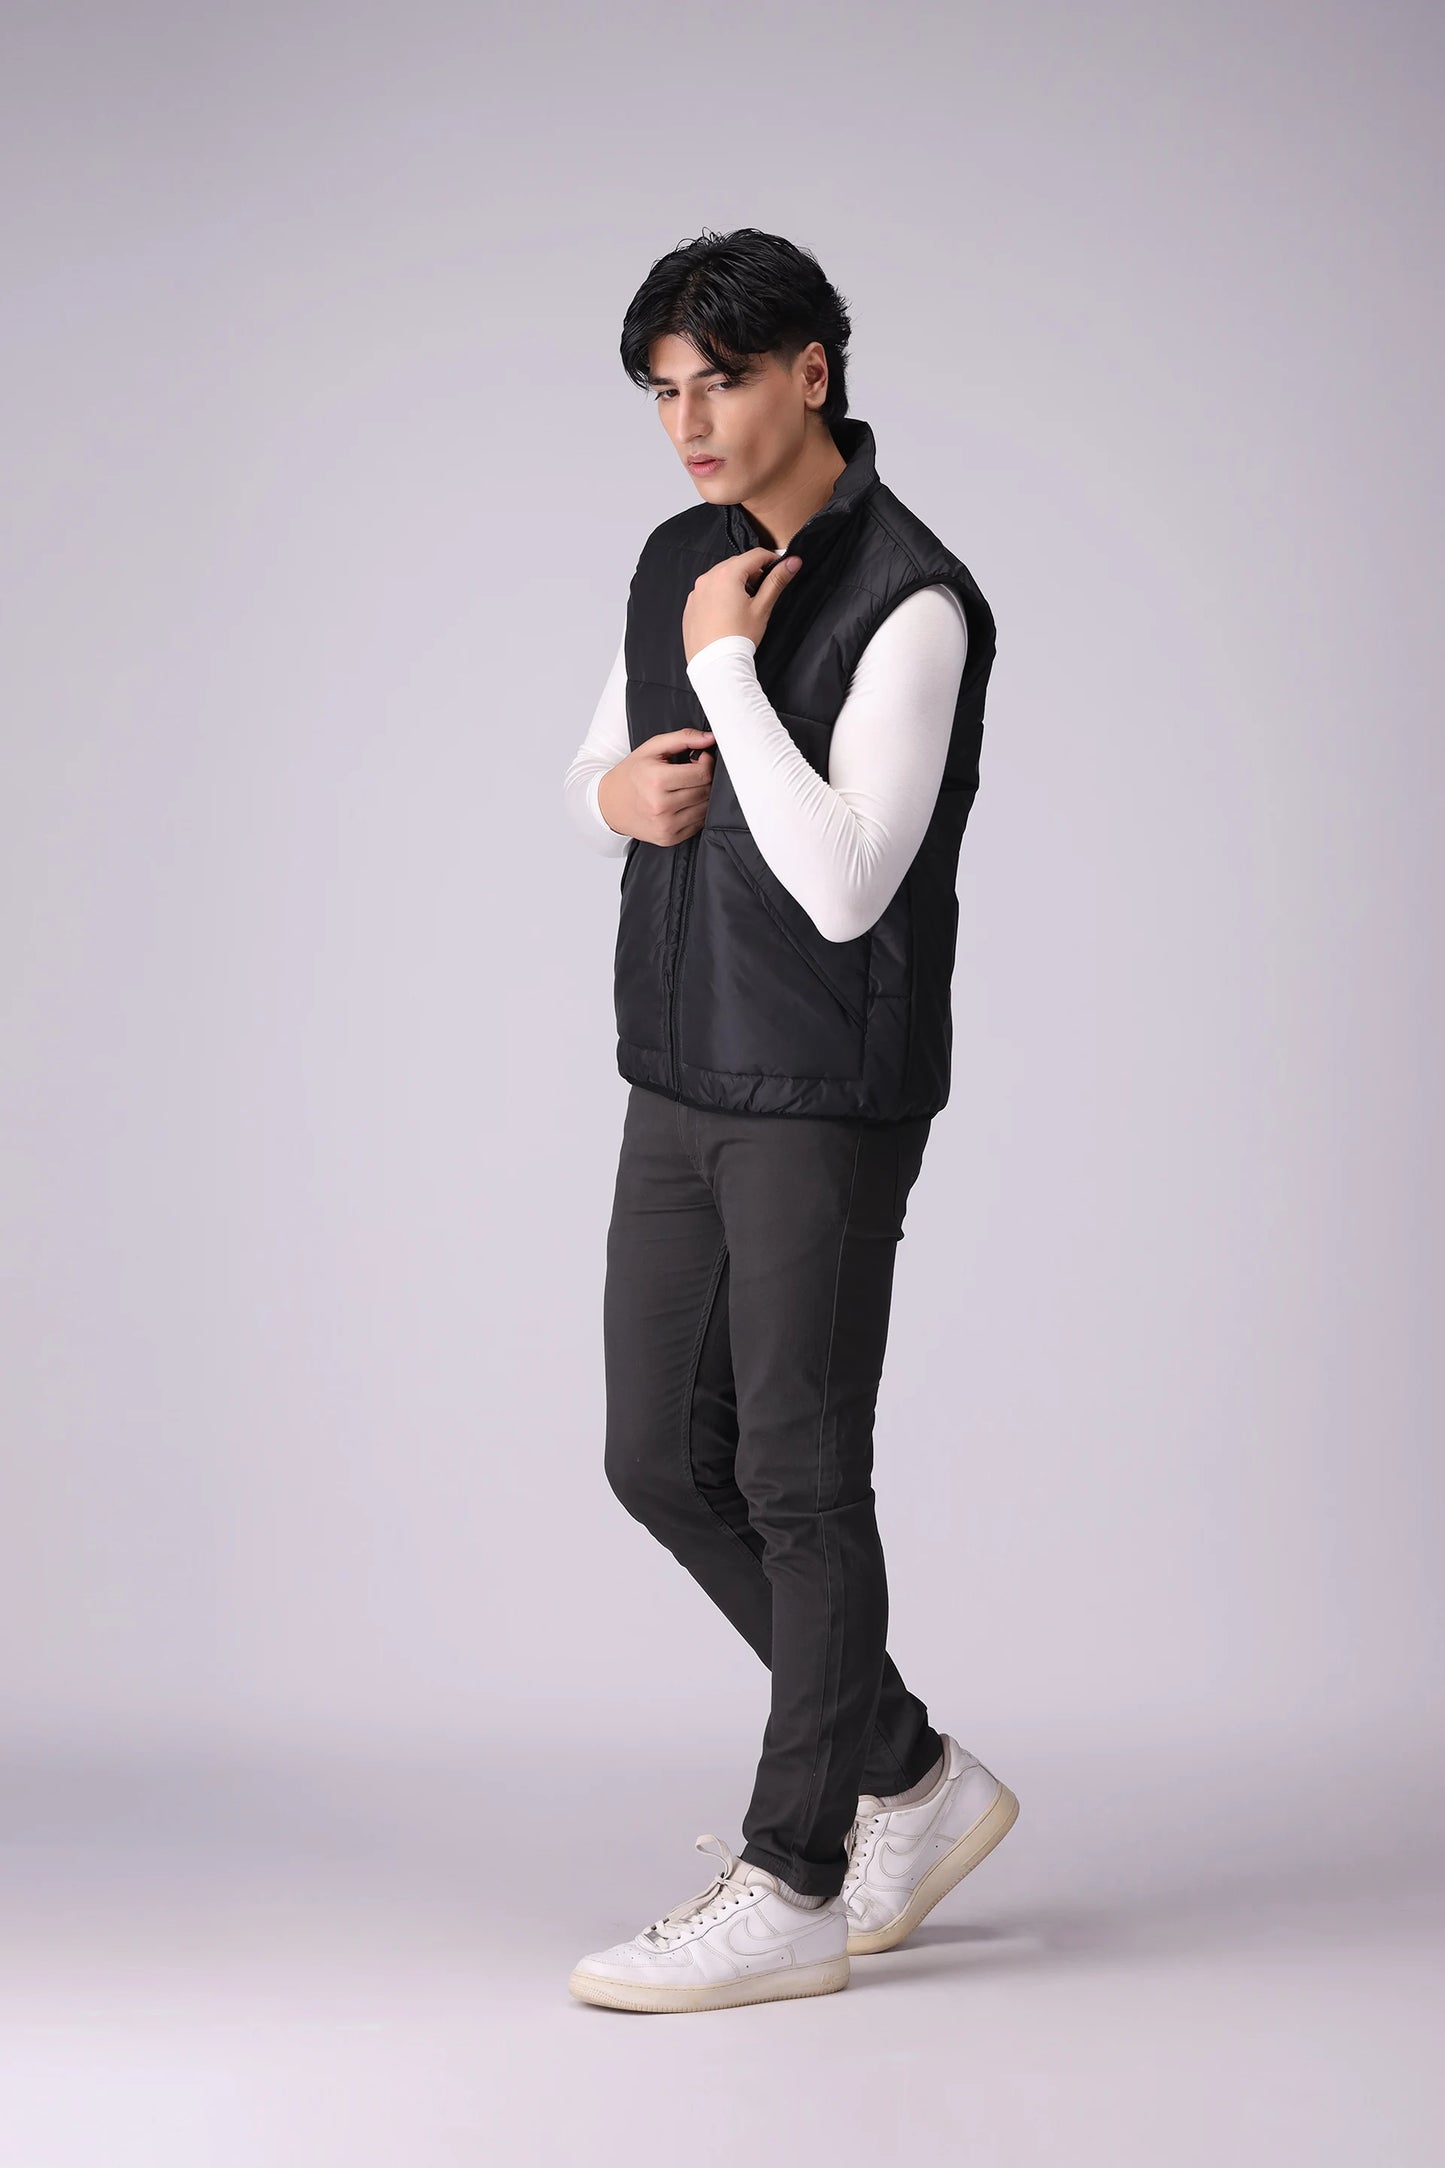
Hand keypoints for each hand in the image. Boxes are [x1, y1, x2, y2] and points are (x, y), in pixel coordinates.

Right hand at [597, 728, 716, 845]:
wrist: (609, 805)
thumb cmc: (631, 775)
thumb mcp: (652, 748)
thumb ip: (683, 738)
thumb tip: (709, 738)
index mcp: (656, 780)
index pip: (702, 774)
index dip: (706, 764)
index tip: (699, 760)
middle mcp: (661, 806)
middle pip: (705, 791)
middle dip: (703, 779)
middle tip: (689, 774)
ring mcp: (665, 825)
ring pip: (705, 809)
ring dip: (701, 797)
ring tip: (683, 788)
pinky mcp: (668, 838)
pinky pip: (698, 824)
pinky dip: (695, 812)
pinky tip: (681, 804)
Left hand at [682, 546, 801, 663]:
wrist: (715, 665)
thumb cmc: (739, 638)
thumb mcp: (762, 607)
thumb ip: (777, 581)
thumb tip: (793, 562)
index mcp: (727, 574)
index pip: (755, 555)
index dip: (771, 559)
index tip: (779, 569)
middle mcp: (707, 578)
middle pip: (736, 565)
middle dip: (752, 573)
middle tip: (761, 592)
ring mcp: (696, 592)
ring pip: (721, 578)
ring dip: (735, 584)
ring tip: (744, 606)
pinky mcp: (690, 606)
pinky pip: (708, 593)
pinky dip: (719, 596)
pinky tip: (727, 615)